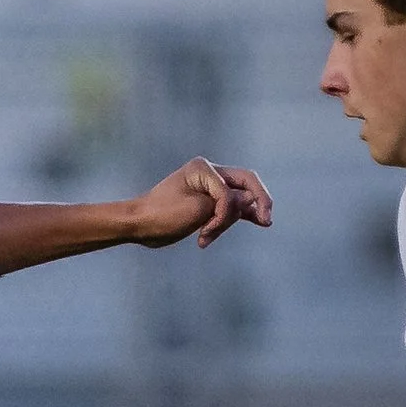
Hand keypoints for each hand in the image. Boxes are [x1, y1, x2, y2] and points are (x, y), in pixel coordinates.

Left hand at [125, 158, 274, 247]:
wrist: (138, 226)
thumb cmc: (162, 215)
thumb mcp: (198, 210)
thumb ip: (228, 204)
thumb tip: (253, 200)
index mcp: (204, 168)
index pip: (235, 186)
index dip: (230, 210)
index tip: (211, 229)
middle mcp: (209, 174)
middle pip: (244, 188)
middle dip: (253, 207)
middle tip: (266, 223)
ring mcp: (208, 188)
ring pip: (236, 203)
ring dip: (226, 223)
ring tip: (205, 238)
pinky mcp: (207, 203)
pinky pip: (229, 209)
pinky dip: (231, 220)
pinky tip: (258, 222)